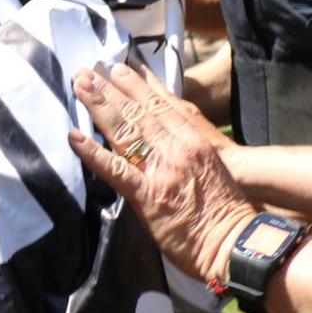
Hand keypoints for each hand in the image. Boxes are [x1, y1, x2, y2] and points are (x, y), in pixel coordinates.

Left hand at [68, 62, 258, 284]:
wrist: (236, 243)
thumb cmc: (226, 213)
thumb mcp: (210, 169)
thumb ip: (186, 153)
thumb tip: (162, 144)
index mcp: (194, 141)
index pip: (160, 105)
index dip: (137, 85)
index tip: (119, 69)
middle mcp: (177, 149)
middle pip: (139, 112)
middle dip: (111, 89)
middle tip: (87, 71)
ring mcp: (162, 170)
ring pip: (126, 130)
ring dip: (100, 106)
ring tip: (80, 86)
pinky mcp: (148, 195)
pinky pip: (116, 170)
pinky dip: (93, 153)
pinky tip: (75, 137)